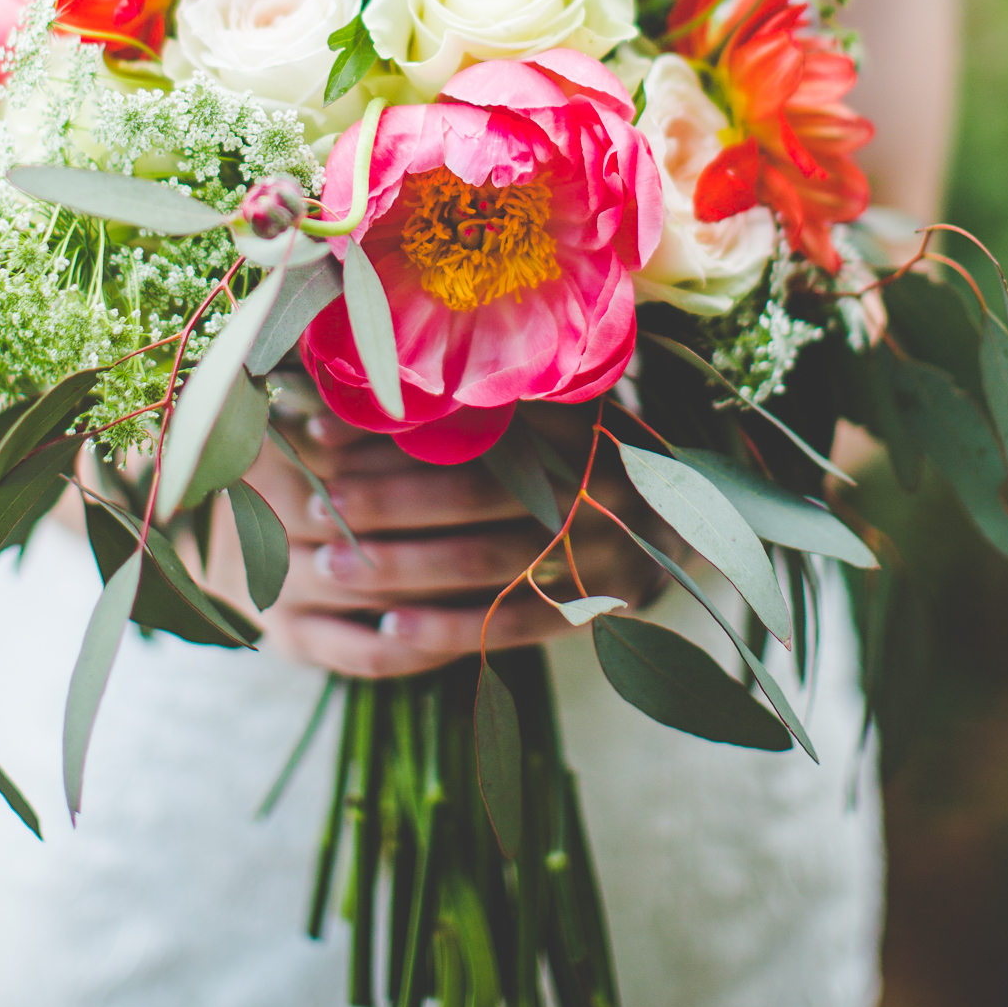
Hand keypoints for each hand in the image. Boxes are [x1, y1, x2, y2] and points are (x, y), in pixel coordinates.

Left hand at [217, 400, 674, 679]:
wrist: (692, 510)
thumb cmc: (592, 446)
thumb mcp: (555, 402)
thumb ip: (484, 396)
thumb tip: (371, 377)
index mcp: (574, 420)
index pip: (469, 425)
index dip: (388, 432)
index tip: (318, 433)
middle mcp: (589, 482)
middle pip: (472, 494)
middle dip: (385, 501)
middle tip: (314, 503)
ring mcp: (599, 549)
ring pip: (485, 562)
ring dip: (401, 566)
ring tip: (329, 564)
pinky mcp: (598, 606)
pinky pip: (513, 623)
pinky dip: (448, 628)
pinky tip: (389, 628)